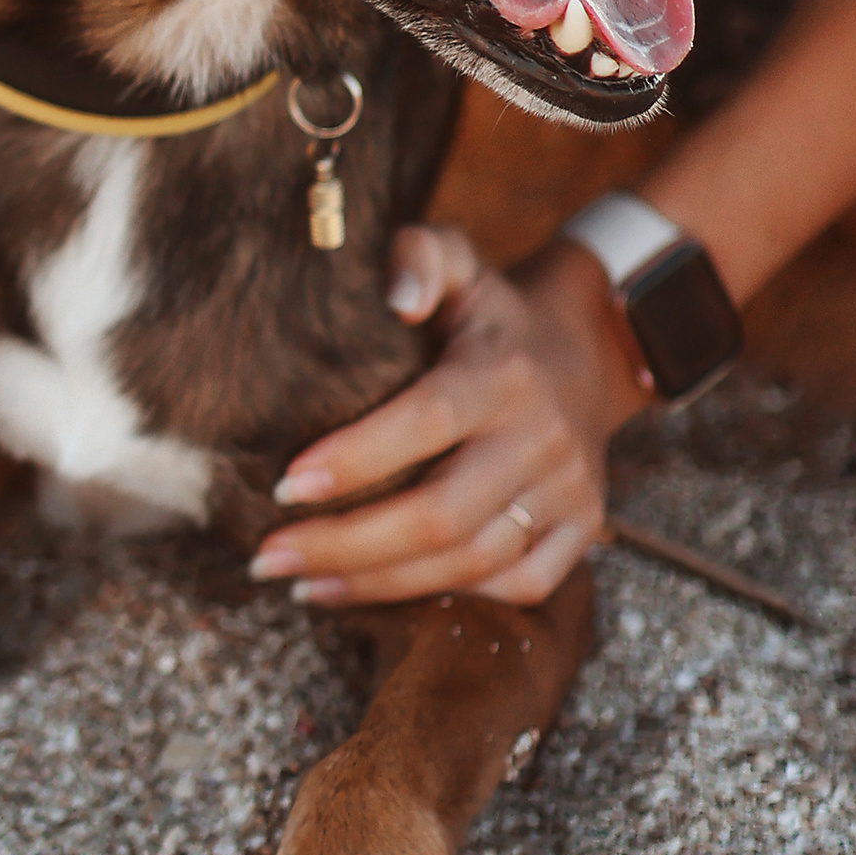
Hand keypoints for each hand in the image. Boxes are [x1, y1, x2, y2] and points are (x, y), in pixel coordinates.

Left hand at [250, 230, 648, 606]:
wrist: (588, 349)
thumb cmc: (488, 313)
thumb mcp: (457, 262)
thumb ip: (419, 258)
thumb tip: (398, 299)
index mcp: (503, 373)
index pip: (424, 423)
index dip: (352, 461)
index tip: (281, 487)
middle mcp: (543, 438)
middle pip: (440, 517)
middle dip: (345, 547)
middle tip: (267, 558)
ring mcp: (569, 490)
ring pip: (472, 563)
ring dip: (380, 584)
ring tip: (303, 585)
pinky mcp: (583, 528)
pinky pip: (520, 585)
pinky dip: (449, 596)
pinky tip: (380, 590)